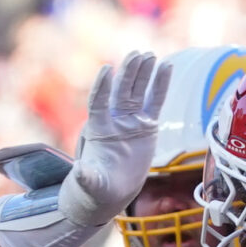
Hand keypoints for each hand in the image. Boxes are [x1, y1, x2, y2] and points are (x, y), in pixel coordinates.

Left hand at [57, 50, 173, 226]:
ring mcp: (131, 120)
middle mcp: (114, 120)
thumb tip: (78, 172)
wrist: (110, 191)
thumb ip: (86, 177)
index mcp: (98, 130)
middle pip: (121, 91)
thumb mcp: (90, 184)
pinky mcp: (146, 125)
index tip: (106, 70)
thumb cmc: (96, 187)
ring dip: (143, 73)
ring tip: (150, 55)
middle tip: (136, 55)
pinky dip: (160, 84)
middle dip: (128, 73)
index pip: (98, 102)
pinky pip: (155, 101)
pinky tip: (166, 66)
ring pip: (138, 91)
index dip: (102, 87)